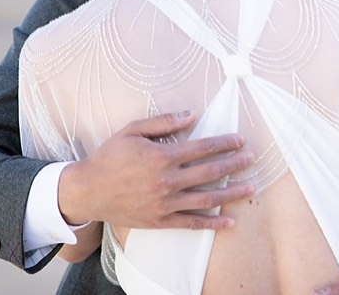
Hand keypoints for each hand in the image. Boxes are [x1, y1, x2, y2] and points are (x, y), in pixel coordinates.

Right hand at [59, 111, 253, 229]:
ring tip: (250, 188)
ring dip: (231, 193)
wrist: (88, 190)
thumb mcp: (133, 130)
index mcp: (162, 156)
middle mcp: (168, 181)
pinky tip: (229, 221)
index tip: (240, 140)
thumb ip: (163, 122)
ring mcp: (165, 203)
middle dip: (234, 164)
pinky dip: (212, 223)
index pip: (203, 148)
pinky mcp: (161, 220)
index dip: (225, 143)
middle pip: (210, 172)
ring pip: (206, 198)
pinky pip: (191, 223)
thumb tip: (191, 116)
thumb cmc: (110, 156)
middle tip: (251, 159)